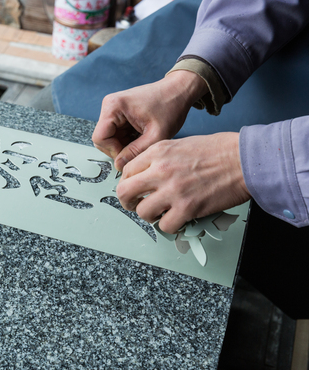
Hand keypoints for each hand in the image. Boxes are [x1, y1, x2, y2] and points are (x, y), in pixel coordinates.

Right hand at [92, 70, 207, 170]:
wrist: (179, 90)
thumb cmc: (170, 105)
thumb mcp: (156, 135)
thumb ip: (136, 152)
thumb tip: (120, 165)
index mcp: (114, 106)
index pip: (100, 138)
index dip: (113, 151)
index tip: (129, 156)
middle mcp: (110, 105)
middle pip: (103, 138)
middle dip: (119, 149)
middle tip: (137, 151)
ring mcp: (113, 108)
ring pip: (110, 137)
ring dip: (124, 144)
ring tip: (143, 141)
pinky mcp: (119, 112)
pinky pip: (116, 132)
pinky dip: (127, 139)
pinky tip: (142, 136)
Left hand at [116, 132, 250, 233]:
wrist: (244, 159)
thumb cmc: (218, 151)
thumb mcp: (180, 144)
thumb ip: (159, 159)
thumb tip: (144, 175)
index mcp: (158, 152)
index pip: (126, 171)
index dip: (127, 182)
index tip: (134, 188)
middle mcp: (161, 170)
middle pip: (125, 192)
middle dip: (128, 202)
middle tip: (136, 205)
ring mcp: (173, 190)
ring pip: (142, 212)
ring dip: (150, 215)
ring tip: (160, 212)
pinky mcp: (187, 208)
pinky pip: (165, 226)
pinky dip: (169, 225)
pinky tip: (177, 218)